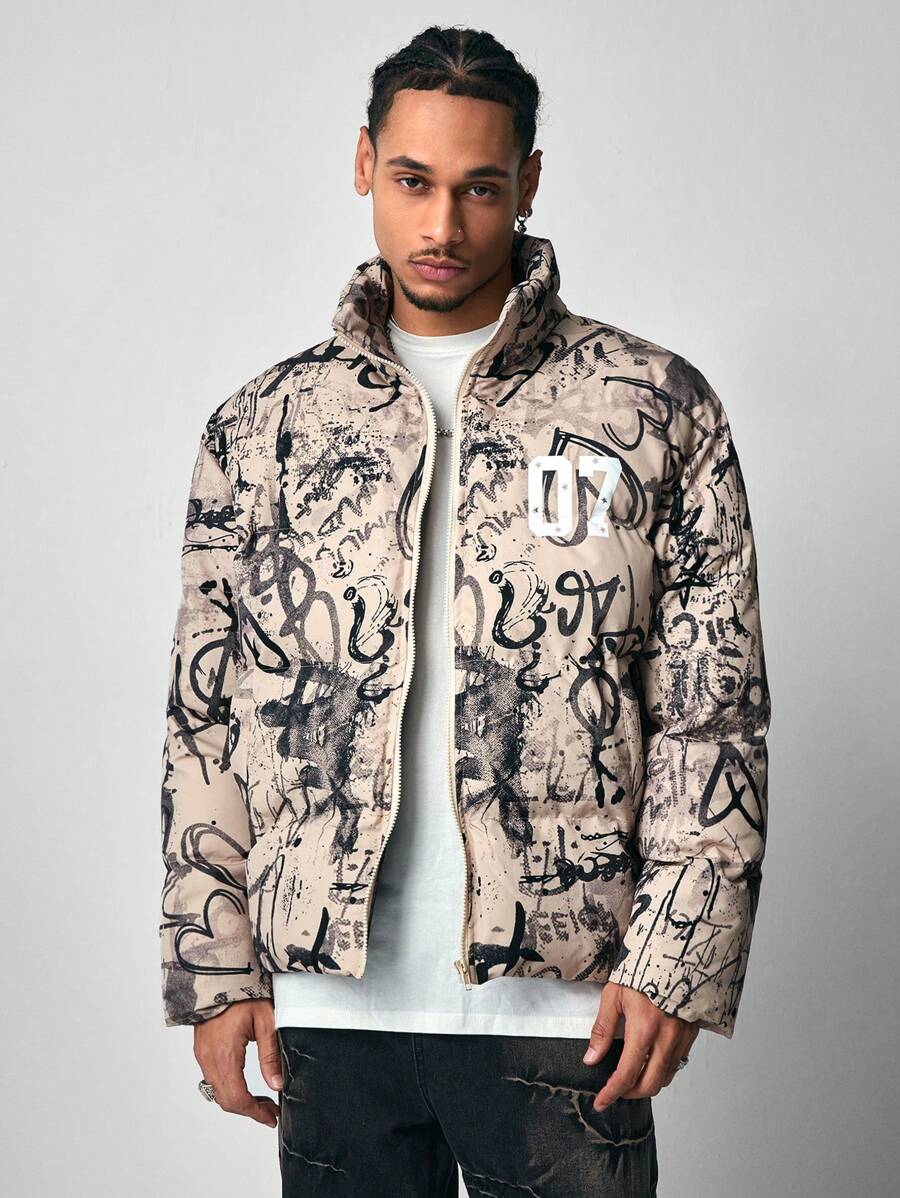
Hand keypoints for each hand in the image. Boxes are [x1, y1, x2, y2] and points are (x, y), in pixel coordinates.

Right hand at [193, 997, 283, 1126]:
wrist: (219, 975)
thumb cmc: (243, 993)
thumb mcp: (265, 1020)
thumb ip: (270, 1055)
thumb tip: (276, 1085)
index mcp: (224, 1054)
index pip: (237, 1098)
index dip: (255, 1113)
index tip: (271, 1117)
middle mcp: (209, 1058)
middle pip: (226, 1100)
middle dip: (249, 1110)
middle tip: (270, 1112)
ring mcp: (203, 1055)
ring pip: (218, 1092)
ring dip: (239, 1101)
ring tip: (262, 1100)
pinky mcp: (202, 1051)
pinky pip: (213, 1080)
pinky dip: (229, 1088)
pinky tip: (245, 1085)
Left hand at [582, 982, 698, 1110]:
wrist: (675, 954)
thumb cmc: (642, 970)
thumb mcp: (614, 995)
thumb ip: (603, 1029)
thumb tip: (592, 1058)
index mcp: (644, 1028)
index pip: (627, 1074)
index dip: (612, 1092)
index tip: (601, 1101)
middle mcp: (666, 1038)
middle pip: (650, 1085)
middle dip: (630, 1093)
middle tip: (615, 1089)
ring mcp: (682, 1038)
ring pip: (666, 1078)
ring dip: (647, 1084)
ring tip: (631, 1076)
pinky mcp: (691, 1035)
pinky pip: (677, 1064)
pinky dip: (662, 1071)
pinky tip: (650, 1062)